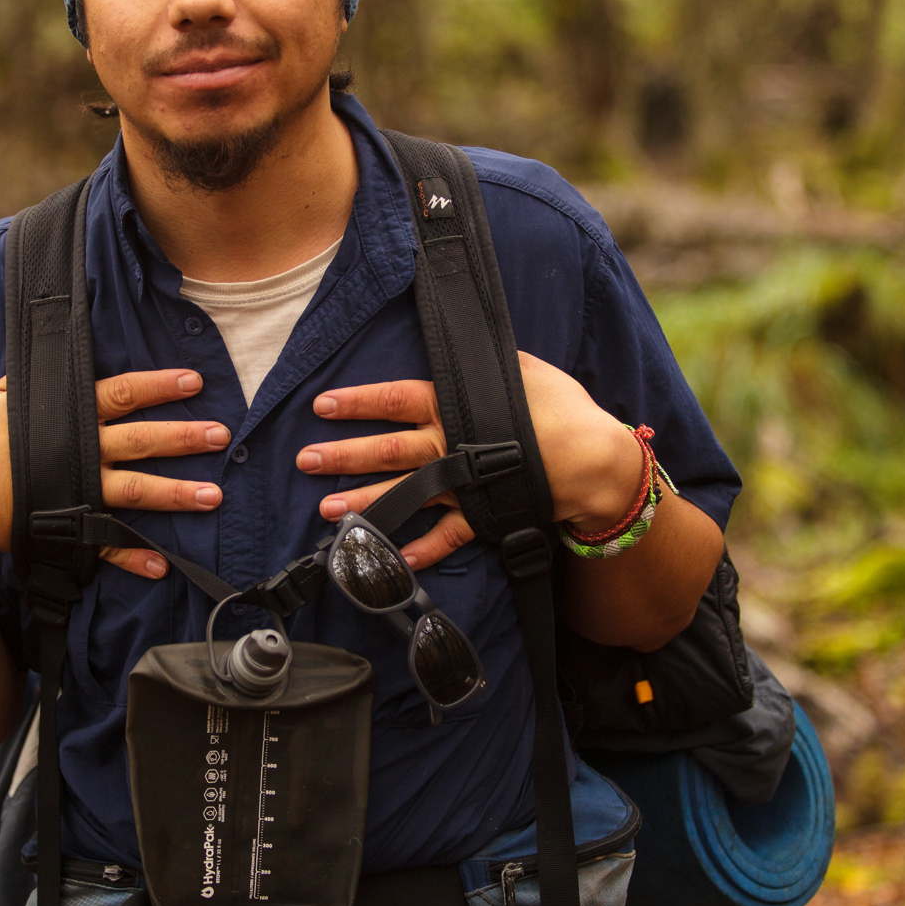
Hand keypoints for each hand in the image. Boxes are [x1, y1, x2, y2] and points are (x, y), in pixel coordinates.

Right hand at [0, 369, 228, 579]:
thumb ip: (27, 385)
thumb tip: (52, 365)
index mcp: (62, 416)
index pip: (120, 393)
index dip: (159, 386)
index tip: (194, 381)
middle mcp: (76, 453)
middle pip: (140, 440)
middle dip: (184, 437)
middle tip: (222, 434)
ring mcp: (73, 494)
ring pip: (135, 491)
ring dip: (177, 493)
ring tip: (214, 495)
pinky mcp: (63, 530)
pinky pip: (105, 545)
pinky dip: (133, 556)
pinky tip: (162, 564)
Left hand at [295, 353, 643, 570]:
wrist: (597, 460)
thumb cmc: (563, 408)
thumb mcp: (524, 371)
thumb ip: (488, 365)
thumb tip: (470, 347)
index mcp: (456, 406)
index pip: (396, 399)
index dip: (359, 402)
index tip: (323, 406)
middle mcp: (451, 445)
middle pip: (387, 449)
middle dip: (343, 455)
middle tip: (306, 461)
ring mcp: (464, 485)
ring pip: (403, 494)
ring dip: (363, 502)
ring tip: (326, 509)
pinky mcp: (484, 515)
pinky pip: (447, 537)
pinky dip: (421, 550)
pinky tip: (393, 558)